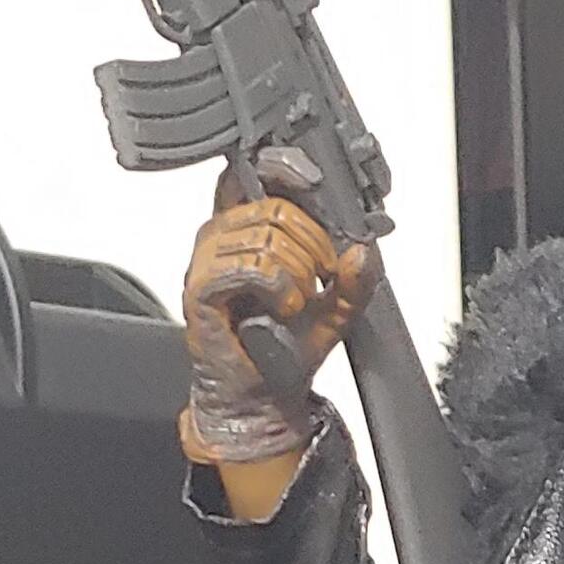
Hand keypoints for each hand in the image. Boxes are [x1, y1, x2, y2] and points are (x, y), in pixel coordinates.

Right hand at [179, 165, 379, 467]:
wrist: (264, 395)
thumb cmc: (284, 348)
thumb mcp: (339, 307)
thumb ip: (358, 278)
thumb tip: (364, 249)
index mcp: (246, 228)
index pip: (257, 174)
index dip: (285, 168)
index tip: (315, 182)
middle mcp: (221, 236)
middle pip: (272, 206)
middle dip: (312, 241)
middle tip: (322, 276)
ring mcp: (206, 261)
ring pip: (262, 236)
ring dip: (296, 269)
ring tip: (300, 299)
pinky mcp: (199, 290)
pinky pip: (245, 266)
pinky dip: (277, 285)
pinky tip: (284, 307)